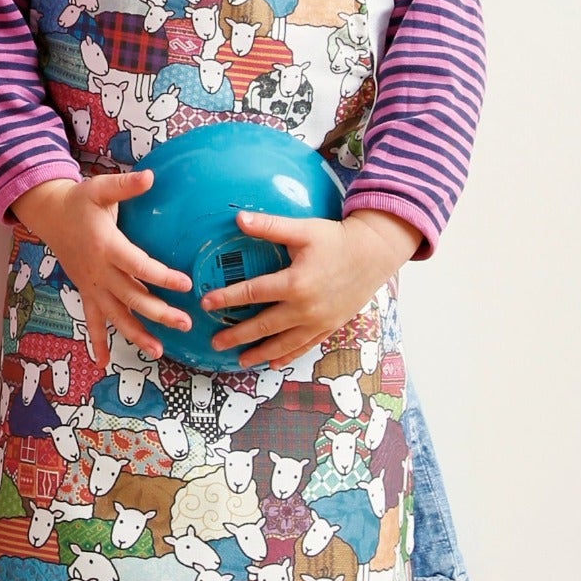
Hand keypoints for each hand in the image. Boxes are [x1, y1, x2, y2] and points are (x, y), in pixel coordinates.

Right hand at [11, 172, 192, 363]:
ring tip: (158, 351)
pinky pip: (92, 320)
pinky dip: (97, 341)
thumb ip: (125, 186)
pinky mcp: (87, 292)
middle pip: (131, 297)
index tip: (186, 284)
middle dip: (159, 312)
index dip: (161, 276)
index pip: (138, 265)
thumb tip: (151, 176)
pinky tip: (104, 362)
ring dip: (135, 334)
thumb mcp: (100, 189)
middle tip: (185, 323)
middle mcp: (99, 271)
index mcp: (106, 246)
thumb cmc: (80, 201)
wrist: (50, 216)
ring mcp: (92, 285)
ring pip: (115, 315)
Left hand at [204, 209, 420, 369]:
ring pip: (283, 343)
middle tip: (215, 342)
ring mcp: (319, 321)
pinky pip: (306, 346)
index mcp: (295, 283)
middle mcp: (306, 308)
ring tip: (239, 360)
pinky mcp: (331, 326)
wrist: (375, 253)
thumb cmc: (337, 239)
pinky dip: (288, 355)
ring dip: (260, 353)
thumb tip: (238, 218)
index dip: (226, 298)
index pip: (252, 293)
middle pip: (264, 326)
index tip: (206, 304)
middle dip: (237, 335)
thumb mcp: (303, 230)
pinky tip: (274, 363)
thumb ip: (270, 226)